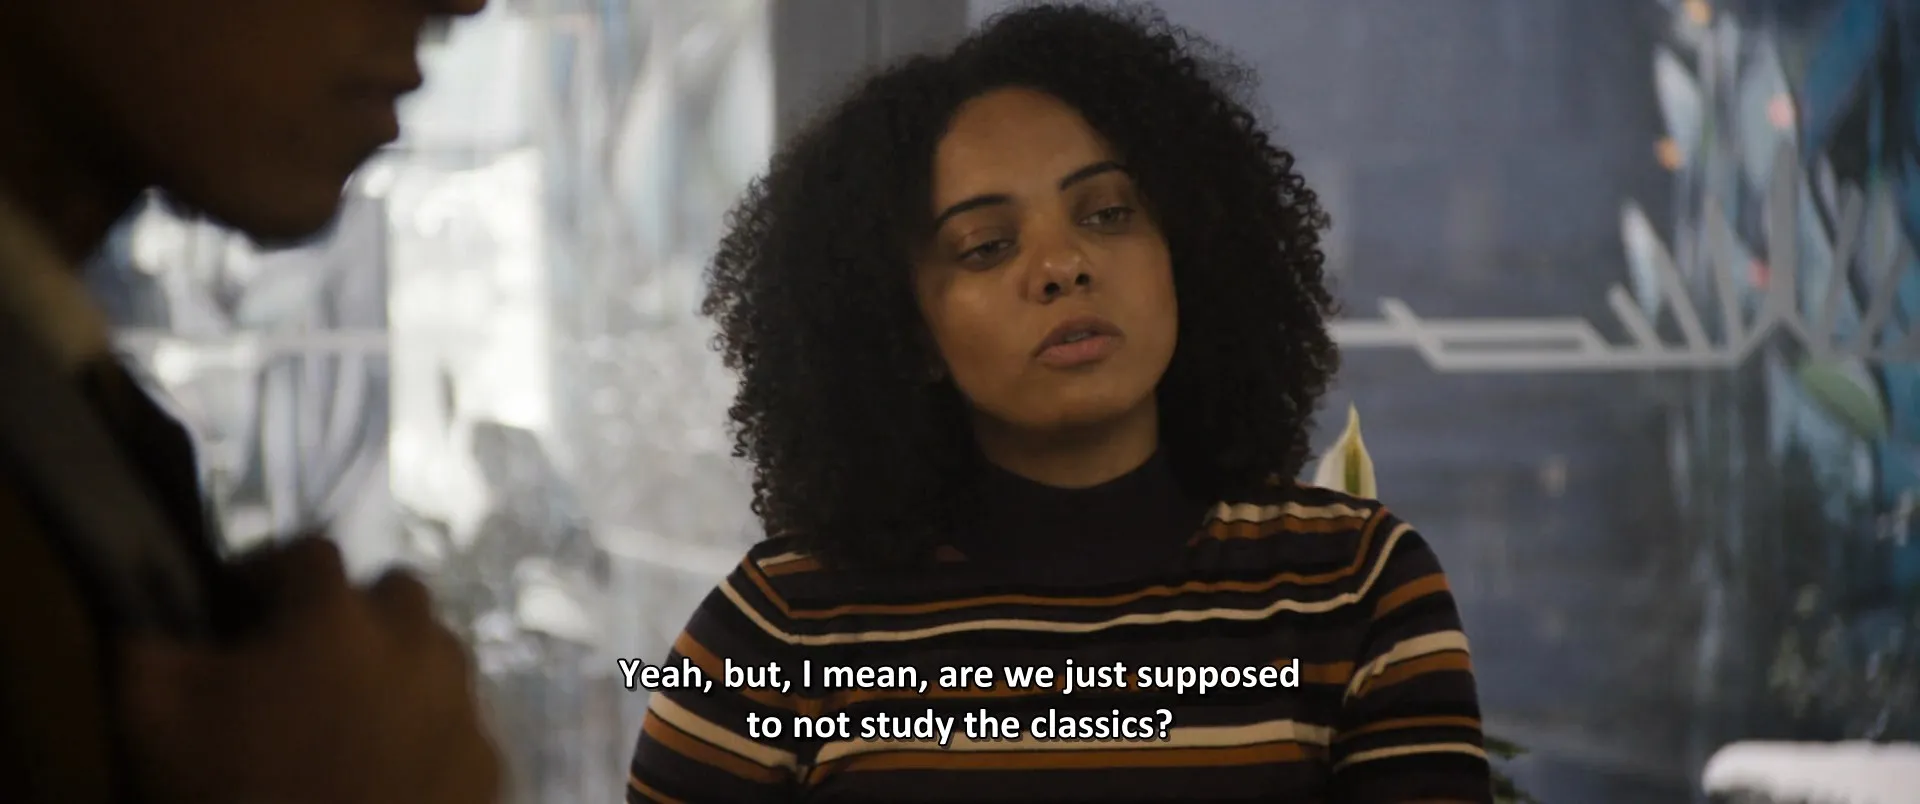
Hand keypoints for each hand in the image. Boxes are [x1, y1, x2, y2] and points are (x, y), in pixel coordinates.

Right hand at [117, 537, 501, 803]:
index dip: (271, 573)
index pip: (309, 553)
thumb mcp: (153, 711)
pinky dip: (430, 731)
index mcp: (336, 616)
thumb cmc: (230, 791)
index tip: (241, 605)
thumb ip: (153, 642)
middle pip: (395, 594)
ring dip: (400, 666)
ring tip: (353, 712)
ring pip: (439, 654)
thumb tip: (158, 616)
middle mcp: (416, 644)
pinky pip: (461, 723)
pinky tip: (391, 765)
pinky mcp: (487, 762)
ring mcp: (462, 704)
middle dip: (354, 611)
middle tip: (309, 657)